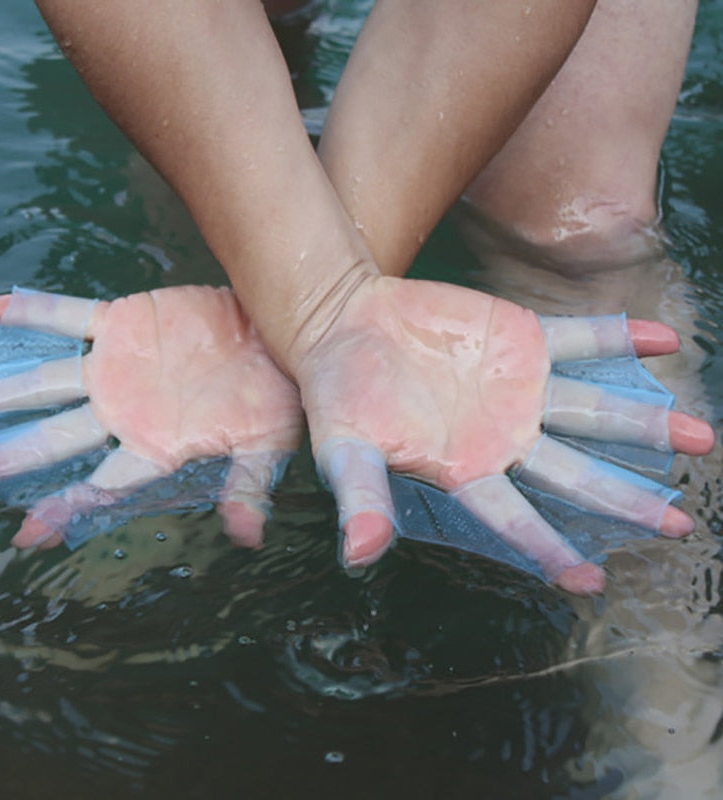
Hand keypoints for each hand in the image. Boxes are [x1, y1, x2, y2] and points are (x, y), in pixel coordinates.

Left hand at [0, 286, 303, 549]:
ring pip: (46, 382)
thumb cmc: (274, 394)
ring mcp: (116, 367)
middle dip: (6, 456)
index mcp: (156, 446)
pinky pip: (65, 317)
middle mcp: (125, 411)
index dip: (66, 508)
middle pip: (56, 439)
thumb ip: (248, 484)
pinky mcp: (120, 324)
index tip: (27, 532)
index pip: (103, 482)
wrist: (274, 333)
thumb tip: (249, 537)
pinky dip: (28, 314)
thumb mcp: (267, 443)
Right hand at [296, 275, 714, 593]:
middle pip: (574, 474)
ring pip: (591, 410)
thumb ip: (362, 497)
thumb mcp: (343, 448)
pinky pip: (580, 339)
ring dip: (643, 422)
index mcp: (464, 469)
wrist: (347, 324)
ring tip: (700, 439)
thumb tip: (361, 557)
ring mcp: (519, 387)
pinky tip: (664, 337)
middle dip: (625, 499)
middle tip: (677, 524)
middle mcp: (503, 436)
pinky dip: (619, 337)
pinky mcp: (523, 340)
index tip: (590, 581)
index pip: (514, 517)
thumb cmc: (339, 393)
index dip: (548, 550)